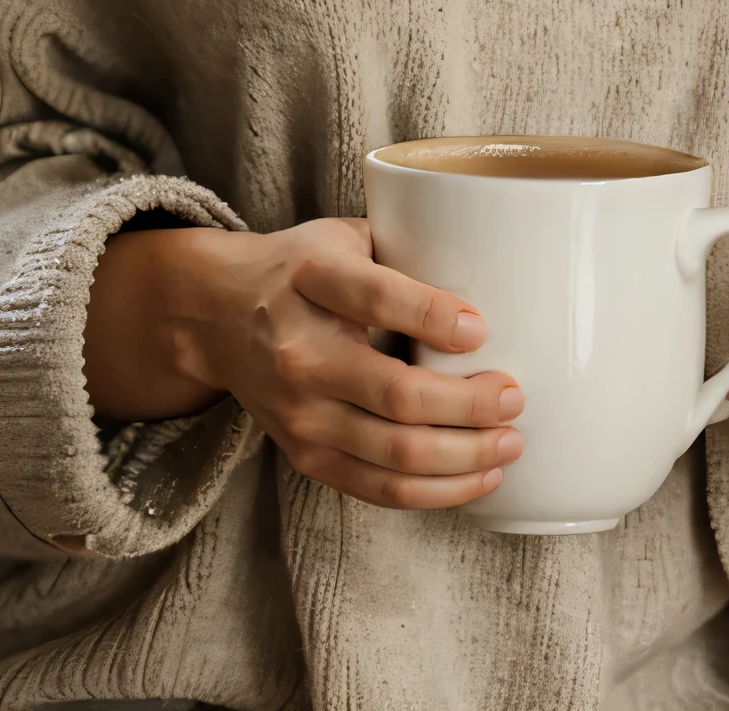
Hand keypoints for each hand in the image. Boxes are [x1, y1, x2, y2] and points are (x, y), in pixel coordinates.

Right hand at [83, 219, 523, 510]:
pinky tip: (478, 477)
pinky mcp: (303, 454)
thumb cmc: (300, 268)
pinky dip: (435, 491)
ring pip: (393, 453)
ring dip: (464, 457)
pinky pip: (377, 488)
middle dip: (468, 405)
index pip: (377, 298)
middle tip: (514, 397)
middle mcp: (300, 350)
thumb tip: (496, 275)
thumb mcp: (341, 236)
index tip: (482, 328)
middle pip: (396, 394)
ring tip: (510, 444)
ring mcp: (299, 411)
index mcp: (311, 277)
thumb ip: (404, 249)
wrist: (214, 314)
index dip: (433, 316)